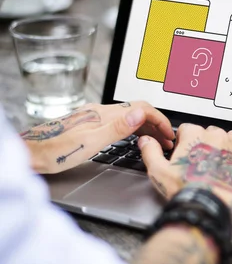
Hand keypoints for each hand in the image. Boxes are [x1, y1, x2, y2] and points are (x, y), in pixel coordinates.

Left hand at [20, 102, 174, 173]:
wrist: (30, 154)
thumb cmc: (55, 153)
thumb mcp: (91, 143)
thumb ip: (118, 127)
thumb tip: (140, 112)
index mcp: (103, 114)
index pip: (141, 108)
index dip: (159, 120)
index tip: (169, 133)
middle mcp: (99, 112)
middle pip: (137, 111)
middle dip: (156, 124)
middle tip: (167, 140)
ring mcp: (94, 117)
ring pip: (129, 117)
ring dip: (146, 127)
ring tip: (156, 141)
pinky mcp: (89, 125)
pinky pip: (119, 122)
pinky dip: (133, 129)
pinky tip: (134, 139)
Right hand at [139, 124, 231, 220]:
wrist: (207, 209)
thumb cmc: (184, 191)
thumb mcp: (158, 172)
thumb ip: (151, 151)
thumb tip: (146, 140)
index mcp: (195, 135)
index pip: (188, 129)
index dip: (184, 142)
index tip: (184, 154)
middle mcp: (217, 137)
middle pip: (211, 132)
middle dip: (206, 144)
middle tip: (200, 163)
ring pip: (231, 139)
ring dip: (226, 148)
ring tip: (218, 165)